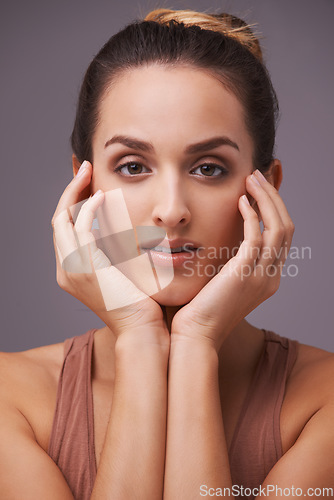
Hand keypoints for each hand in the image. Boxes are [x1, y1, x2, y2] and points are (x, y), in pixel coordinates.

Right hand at [51, 160, 168, 345]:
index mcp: (73, 271)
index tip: (88, 182)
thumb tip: (123, 227)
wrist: (144, 330)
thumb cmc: (141, 303)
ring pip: (62, 219)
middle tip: (84, 168)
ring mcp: (71, 269)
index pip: (65, 228)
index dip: (73, 202)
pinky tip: (102, 195)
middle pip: (58, 219)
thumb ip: (115, 250)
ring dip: (74, 191)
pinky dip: (88, 208)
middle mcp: (65, 270)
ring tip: (89, 171)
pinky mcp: (84, 266)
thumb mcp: (123, 271)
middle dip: (70, 191)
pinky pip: (79, 227)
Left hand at [171, 169, 294, 351]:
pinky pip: (257, 235)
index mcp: (267, 278)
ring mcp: (261, 276)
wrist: (195, 335)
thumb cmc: (200, 310)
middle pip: (286, 227)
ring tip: (252, 179)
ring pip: (278, 227)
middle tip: (258, 176)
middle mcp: (271, 276)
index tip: (259, 190)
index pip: (281, 236)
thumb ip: (229, 262)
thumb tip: (221, 241)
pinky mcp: (245, 273)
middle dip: (274, 198)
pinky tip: (240, 201)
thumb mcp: (221, 282)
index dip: (275, 209)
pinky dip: (252, 215)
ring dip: (266, 199)